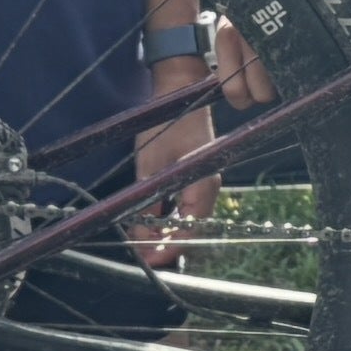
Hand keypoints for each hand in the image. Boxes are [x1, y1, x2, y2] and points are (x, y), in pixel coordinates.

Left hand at [129, 18, 250, 235]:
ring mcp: (206, 183)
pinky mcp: (199, 178)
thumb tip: (141, 233)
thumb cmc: (166, 123)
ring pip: (189, 219)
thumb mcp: (149, 164)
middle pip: (191, 228)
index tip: (148, 260)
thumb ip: (147, 200)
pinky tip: (152, 222)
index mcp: (202, 183)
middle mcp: (209, 187)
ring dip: (167, 232)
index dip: (168, 248)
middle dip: (166, 244)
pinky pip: (188, 207)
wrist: (180, 91)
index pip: (189, 228)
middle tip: (141, 255)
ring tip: (143, 242)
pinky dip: (171, 218)